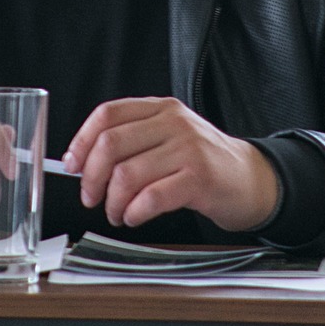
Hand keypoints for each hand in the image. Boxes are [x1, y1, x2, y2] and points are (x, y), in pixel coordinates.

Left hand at [62, 97, 279, 231]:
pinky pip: (151, 197)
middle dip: (92, 177)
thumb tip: (82, 163)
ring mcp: (188, 149)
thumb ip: (133, 142)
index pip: (108, 114)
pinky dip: (134, 212)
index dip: (82, 141)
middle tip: (91, 197)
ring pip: (127, 174)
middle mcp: (174, 122)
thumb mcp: (170, 138)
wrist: (252, 179)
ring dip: (113, 202)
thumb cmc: (203, 163)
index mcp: (161, 108)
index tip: (72, 166)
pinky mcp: (199, 178)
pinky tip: (135, 217)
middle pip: (111, 144)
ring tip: (117, 213)